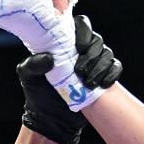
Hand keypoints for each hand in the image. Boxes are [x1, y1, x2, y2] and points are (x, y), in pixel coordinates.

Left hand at [19, 18, 123, 143]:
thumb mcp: (28, 77)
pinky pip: (115, 68)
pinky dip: (111, 75)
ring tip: (88, 84)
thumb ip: (33, 64)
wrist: (51, 119)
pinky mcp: (104, 76)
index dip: (84, 32)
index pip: (81, 25)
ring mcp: (94, 62)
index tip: (79, 47)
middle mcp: (82, 49)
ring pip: (107, 54)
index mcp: (65, 42)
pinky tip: (103, 85)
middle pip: (97, 40)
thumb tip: (49, 58)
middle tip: (80, 72)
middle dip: (91, 55)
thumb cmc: (38, 93)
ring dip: (100, 68)